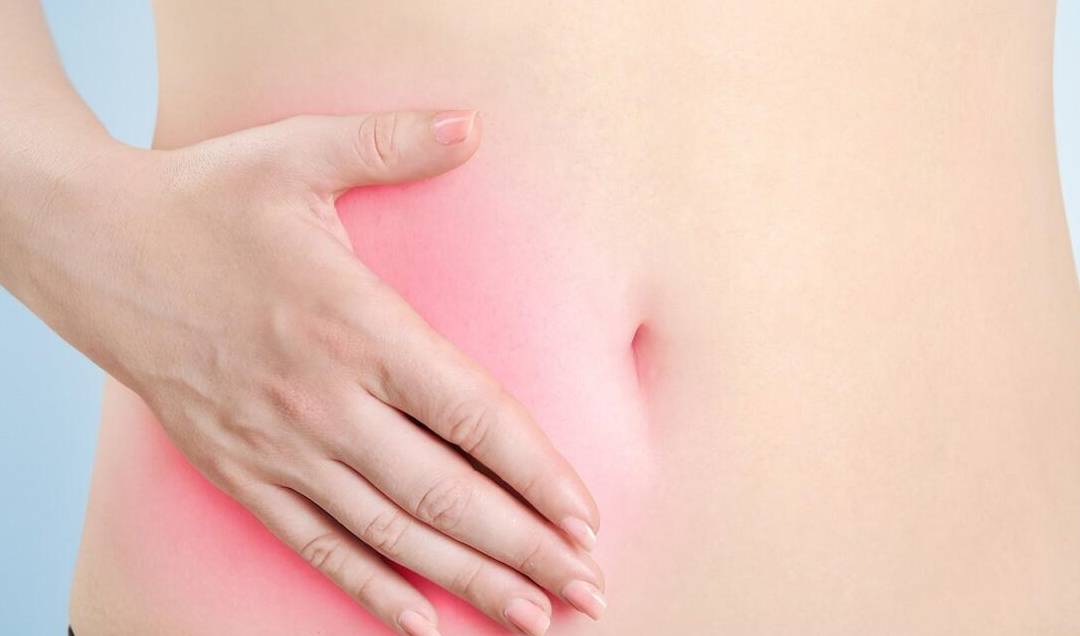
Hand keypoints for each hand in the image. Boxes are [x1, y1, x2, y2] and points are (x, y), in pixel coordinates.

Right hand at [16, 110, 603, 634]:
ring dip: (469, 581)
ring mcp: (279, 446)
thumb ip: (391, 144)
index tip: (586, 517)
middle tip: (587, 590)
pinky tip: (421, 623)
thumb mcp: (299, 155)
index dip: (537, 473)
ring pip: (391, 533)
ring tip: (532, 618)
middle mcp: (324, 400)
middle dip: (525, 548)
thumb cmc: (203, 201)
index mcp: (355, 326)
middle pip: (445, 493)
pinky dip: (371, 589)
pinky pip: (315, 544)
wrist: (94, 248)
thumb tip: (472, 125)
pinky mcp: (240, 471)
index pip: (471, 416)